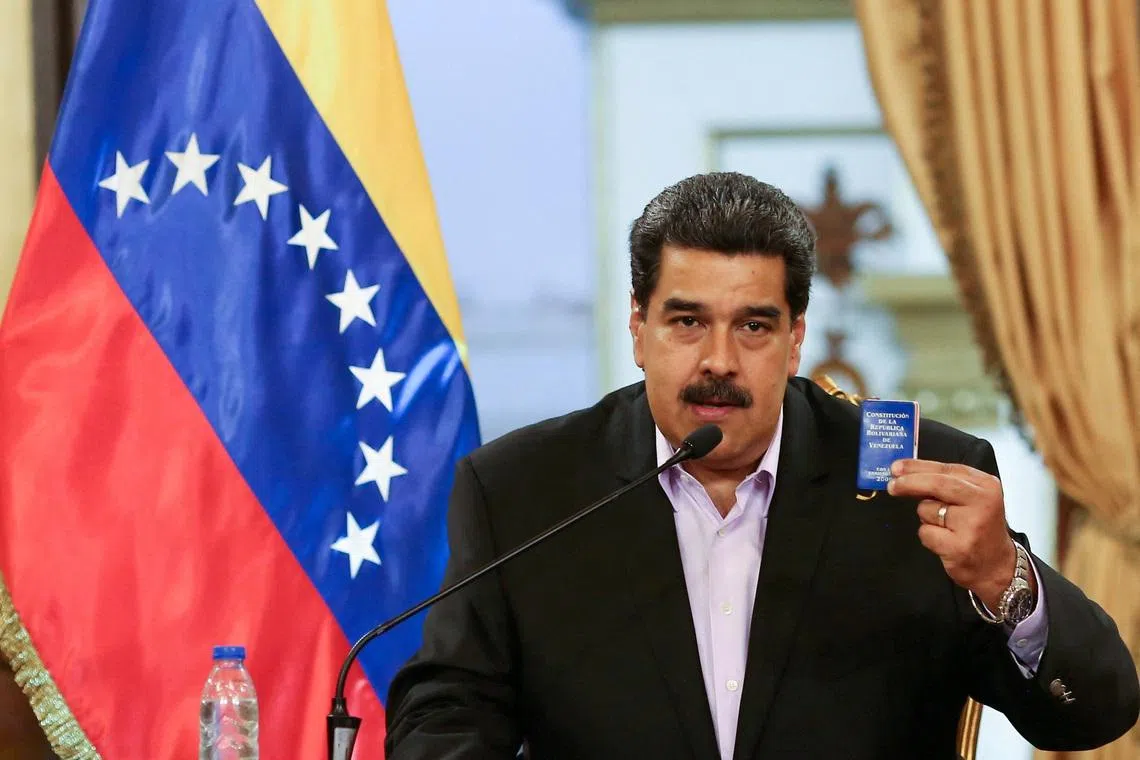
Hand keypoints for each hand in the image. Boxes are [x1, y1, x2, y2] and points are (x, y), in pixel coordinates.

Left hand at [887, 459, 1030, 610]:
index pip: (946, 469)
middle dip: (909, 483)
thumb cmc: (978, 527)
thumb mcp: (971, 499)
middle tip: (892, 486)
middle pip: (936, 484)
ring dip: (925, 517)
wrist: (998, 566)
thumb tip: (904, 473)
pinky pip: (926, 532)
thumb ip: (945, 483)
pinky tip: (945, 541)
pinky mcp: (960, 547)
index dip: (916, 467)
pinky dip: (928, 536)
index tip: (896, 468)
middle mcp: (983, 502)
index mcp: (986, 485)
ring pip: (927, 510)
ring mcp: (972, 525)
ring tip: (945, 527)